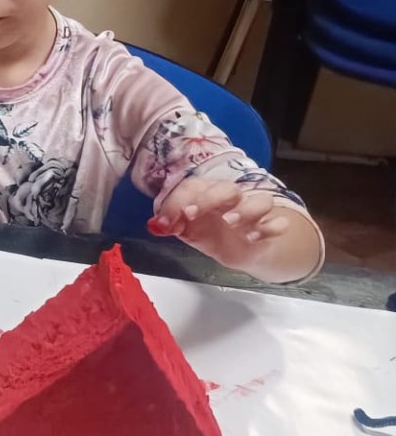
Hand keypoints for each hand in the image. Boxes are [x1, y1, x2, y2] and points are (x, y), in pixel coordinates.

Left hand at [149, 178, 297, 272]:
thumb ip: (171, 224)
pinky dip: (270, 227)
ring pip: (260, 200)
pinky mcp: (270, 230)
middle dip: (209, 198)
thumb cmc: (210, 231)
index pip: (194, 186)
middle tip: (192, 213)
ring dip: (245, 209)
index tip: (166, 220)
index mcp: (208, 194)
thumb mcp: (186, 229)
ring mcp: (254, 213)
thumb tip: (156, 225)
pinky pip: (279, 223)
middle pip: (228, 187)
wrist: (240, 249)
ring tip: (229, 222)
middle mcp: (233, 199)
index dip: (178, 200)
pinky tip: (253, 237)